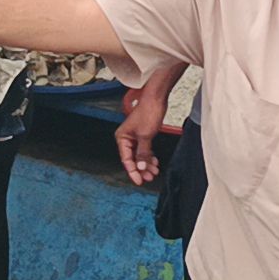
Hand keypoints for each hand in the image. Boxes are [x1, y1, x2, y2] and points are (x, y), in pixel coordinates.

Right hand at [117, 63, 183, 184]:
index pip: (126, 159)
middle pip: (133, 159)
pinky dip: (149, 156)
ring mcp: (135, 136)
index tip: (139, 181)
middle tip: (149, 177)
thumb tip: (141, 168)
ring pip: (139, 155)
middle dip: (141, 169)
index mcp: (122, 138)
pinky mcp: (143, 134)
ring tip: (154, 172)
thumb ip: (142, 153)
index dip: (133, 171)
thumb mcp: (145, 136)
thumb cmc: (148, 112)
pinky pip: (144, 150)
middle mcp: (126, 138)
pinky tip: (155, 162)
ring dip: (146, 164)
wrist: (156, 99)